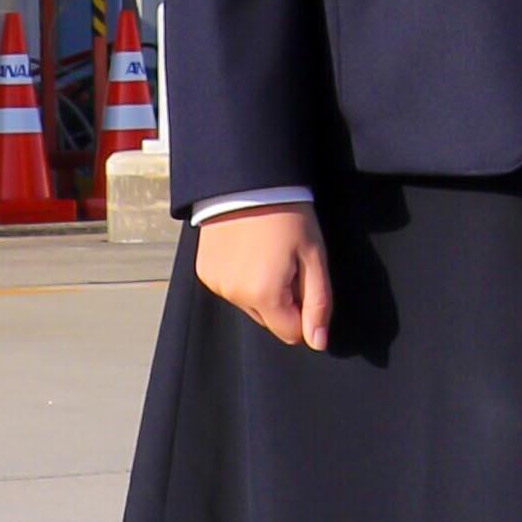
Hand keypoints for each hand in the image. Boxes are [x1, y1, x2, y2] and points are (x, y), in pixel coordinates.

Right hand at [194, 202, 330, 350]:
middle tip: (288, 259)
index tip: (305, 278)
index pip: (291, 333)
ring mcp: (215, 285)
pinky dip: (241, 276)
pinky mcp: (203, 272)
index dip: (304, 310)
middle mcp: (234, 296)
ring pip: (249, 305)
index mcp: (263, 296)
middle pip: (269, 319)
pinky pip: (230, 288)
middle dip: (283, 298)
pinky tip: (247, 248)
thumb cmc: (289, 215)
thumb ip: (318, 303)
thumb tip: (318, 342)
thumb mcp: (315, 256)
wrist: (249, 179)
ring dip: (261, 288)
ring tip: (267, 250)